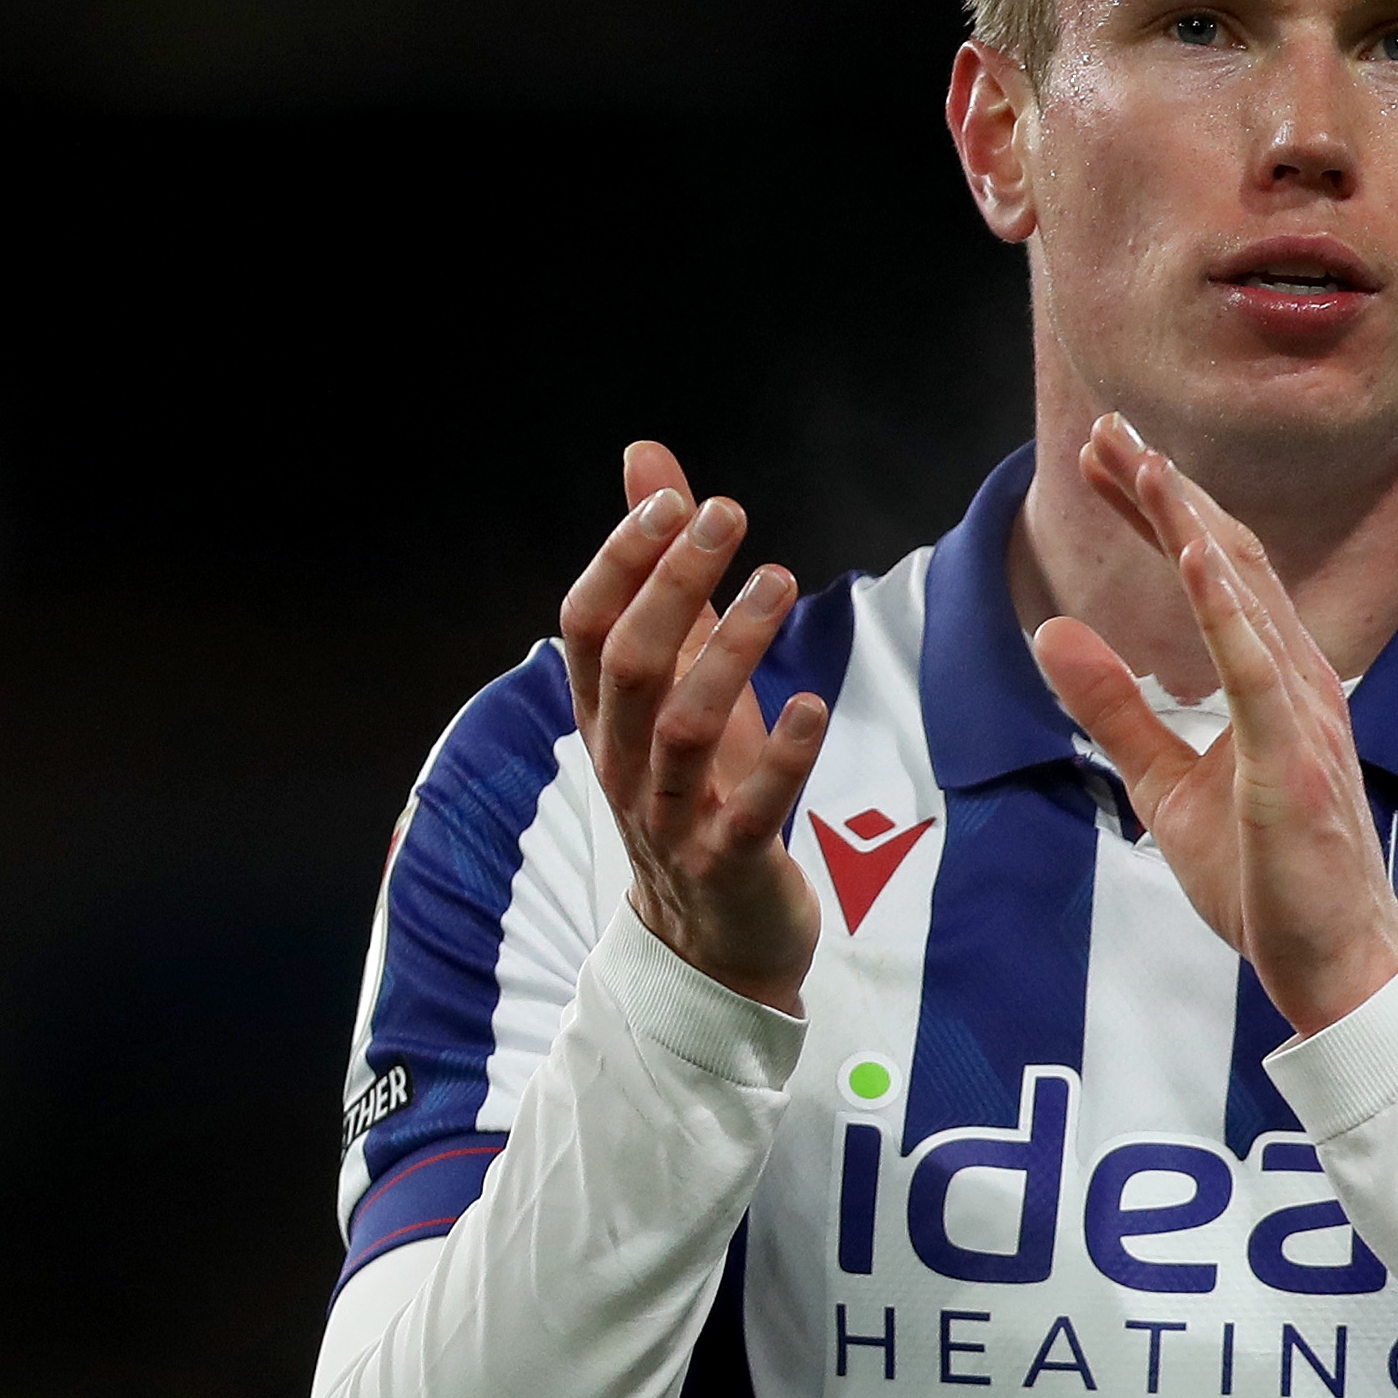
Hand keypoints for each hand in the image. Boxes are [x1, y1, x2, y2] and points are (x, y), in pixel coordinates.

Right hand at [558, 440, 830, 1015]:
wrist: (716, 939)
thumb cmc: (703, 788)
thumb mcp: (680, 679)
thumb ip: (664, 574)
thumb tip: (647, 458)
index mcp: (604, 716)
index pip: (586, 625)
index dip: (620, 559)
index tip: (672, 498)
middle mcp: (624, 763)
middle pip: (629, 664)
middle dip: (673, 584)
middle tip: (727, 516)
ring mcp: (672, 819)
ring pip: (682, 729)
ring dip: (731, 649)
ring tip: (781, 582)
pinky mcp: (729, 865)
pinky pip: (749, 810)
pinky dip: (782, 755)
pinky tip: (812, 703)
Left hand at [1030, 414, 1397, 1038]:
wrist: (1331, 964)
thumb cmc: (1265, 880)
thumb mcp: (1164, 784)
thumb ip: (1115, 707)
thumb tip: (1051, 633)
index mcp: (1271, 680)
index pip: (1210, 570)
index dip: (1155, 509)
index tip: (1101, 460)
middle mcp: (1296, 678)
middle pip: (1227, 559)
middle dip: (1165, 490)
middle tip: (1107, 429)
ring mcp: (1303, 714)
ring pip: (1244, 594)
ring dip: (1189, 523)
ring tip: (1140, 462)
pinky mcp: (1295, 759)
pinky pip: (1257, 669)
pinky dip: (1225, 606)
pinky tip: (1191, 551)